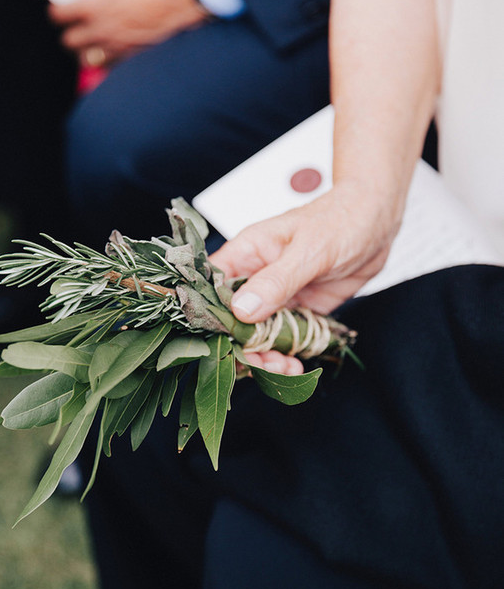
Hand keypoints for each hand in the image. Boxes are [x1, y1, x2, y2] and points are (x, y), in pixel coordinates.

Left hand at [48, 0, 208, 65]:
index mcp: (93, 5)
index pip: (59, 17)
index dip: (58, 11)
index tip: (63, 9)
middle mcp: (103, 32)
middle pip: (69, 43)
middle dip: (71, 33)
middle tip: (78, 25)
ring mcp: (121, 49)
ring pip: (89, 60)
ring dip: (89, 50)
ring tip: (97, 39)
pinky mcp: (138, 58)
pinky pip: (114, 66)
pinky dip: (110, 59)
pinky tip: (117, 47)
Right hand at [210, 180, 403, 372]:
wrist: (377, 221)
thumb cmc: (341, 219)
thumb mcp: (309, 250)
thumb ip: (275, 281)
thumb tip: (241, 310)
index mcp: (246, 255)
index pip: (211, 291)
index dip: (212, 320)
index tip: (226, 346)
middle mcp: (255, 279)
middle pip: (232, 323)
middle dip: (245, 349)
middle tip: (265, 364)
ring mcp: (275, 298)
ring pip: (257, 338)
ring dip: (267, 359)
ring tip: (286, 368)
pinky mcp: (297, 311)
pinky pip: (284, 340)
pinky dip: (288, 356)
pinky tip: (298, 366)